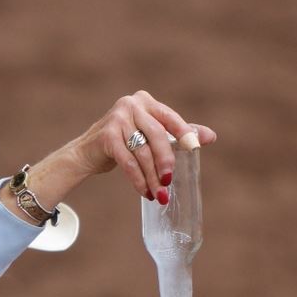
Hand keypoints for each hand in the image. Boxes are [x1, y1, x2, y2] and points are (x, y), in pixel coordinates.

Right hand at [1, 90, 215, 216]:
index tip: (196, 149)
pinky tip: (145, 192)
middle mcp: (132, 104)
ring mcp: (117, 118)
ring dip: (152, 177)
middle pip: (158, 136)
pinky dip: (138, 180)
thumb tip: (211, 137)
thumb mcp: (149, 136)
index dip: (185, 134)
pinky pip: (128, 162)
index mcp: (146, 101)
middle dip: (166, 162)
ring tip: (158, 195)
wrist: (85, 153)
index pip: (171, 118)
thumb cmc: (122, 144)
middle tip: (170, 183)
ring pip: (143, 152)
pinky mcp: (106, 136)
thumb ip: (176, 135)